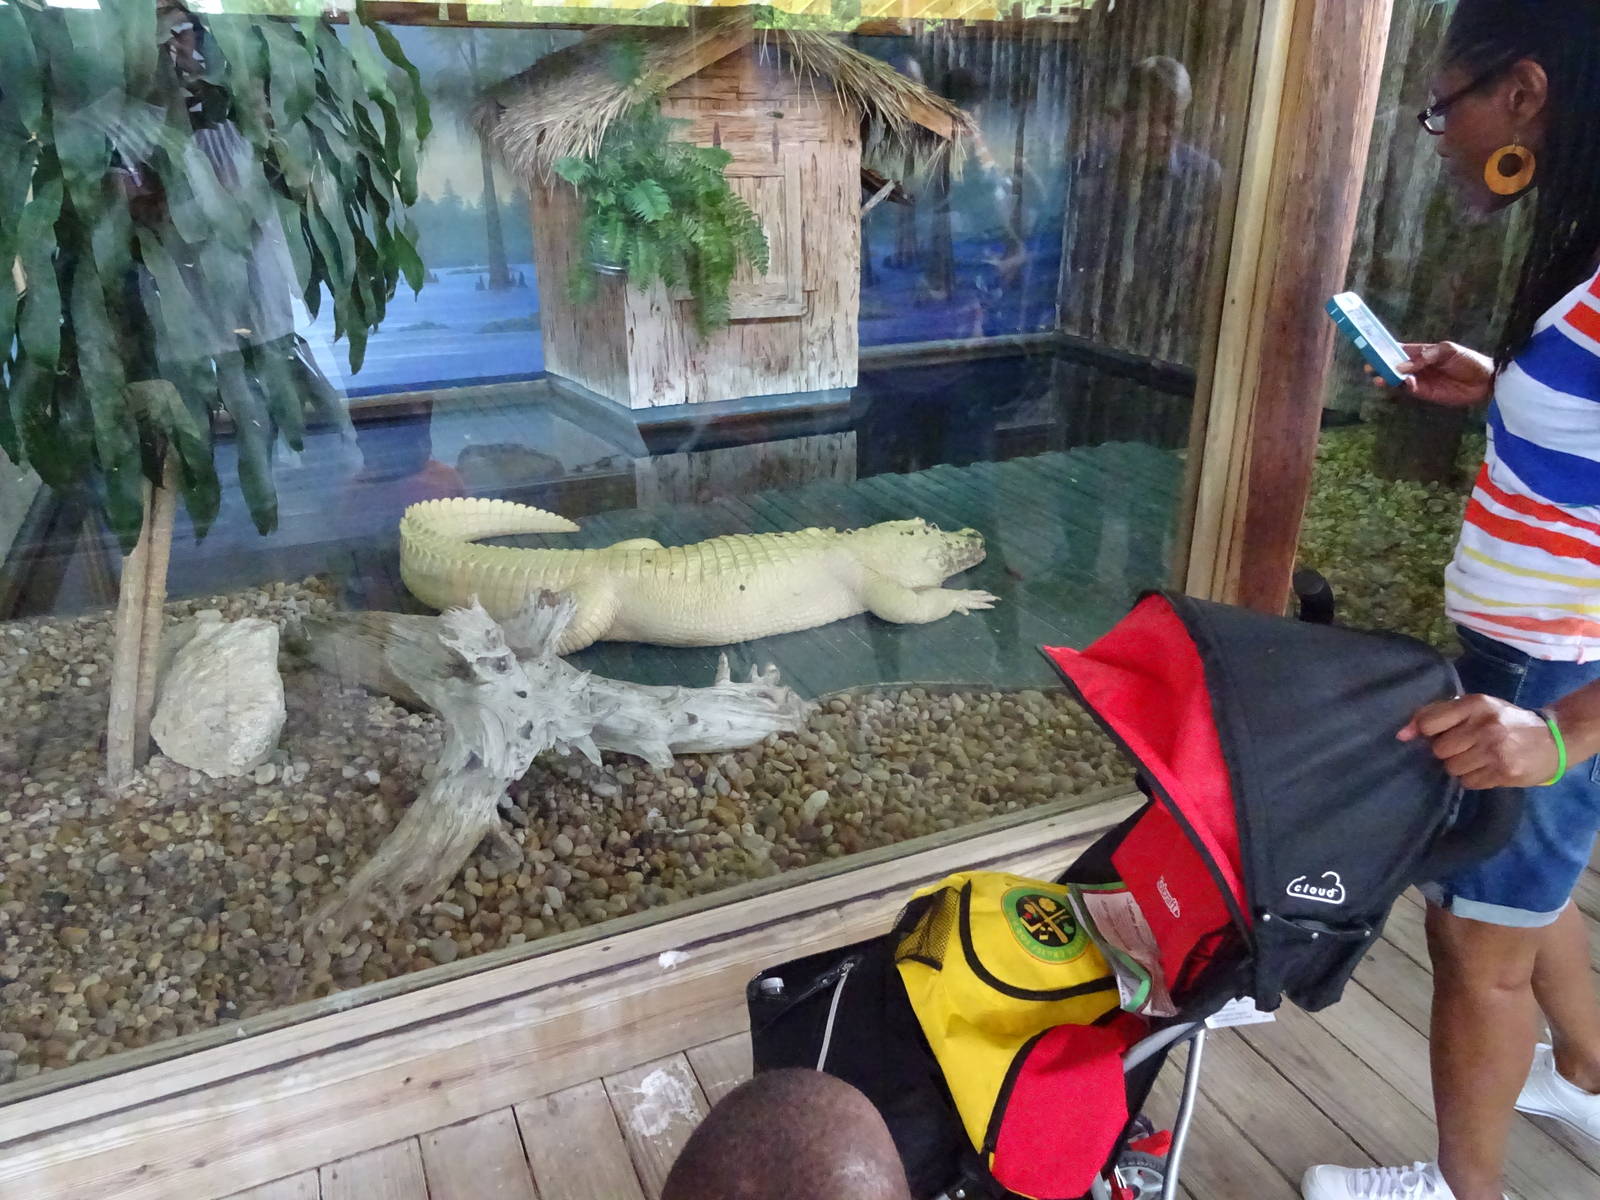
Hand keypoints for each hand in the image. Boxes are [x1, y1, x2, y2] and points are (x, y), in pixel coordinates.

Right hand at [1365, 341, 1494, 406]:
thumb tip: (1402, 366)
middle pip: (1394, 366)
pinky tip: (1404, 383)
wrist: (1486, 381)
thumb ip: (1426, 356)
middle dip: (1381, 366)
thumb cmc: (1469, 360)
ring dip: (1388, 378)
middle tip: (1370, 368)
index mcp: (1422, 352)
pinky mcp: (1425, 393)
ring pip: (1398, 379)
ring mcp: (1420, 380)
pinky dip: (1403, 387)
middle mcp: (1418, 366)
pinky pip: (1409, 390)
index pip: (1399, 350)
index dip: (1385, 349)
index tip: (1371, 349)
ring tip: (1379, 378)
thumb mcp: (1448, 351)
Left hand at [1398, 694, 1558, 788]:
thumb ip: (1437, 715)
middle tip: (1467, 746)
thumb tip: (1401, 734)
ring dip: (1461, 766)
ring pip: (1452, 769)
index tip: (1438, 734)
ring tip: (1479, 757)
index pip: (1429, 723)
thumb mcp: (1476, 708)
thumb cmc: (1506, 721)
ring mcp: (1495, 751)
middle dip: (1448, 751)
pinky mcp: (1504, 773)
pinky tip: (1489, 768)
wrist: (1555, 739)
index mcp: (1475, 704)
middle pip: (1439, 750)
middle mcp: (1484, 726)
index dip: (1429, 733)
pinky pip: (1468, 782)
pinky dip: (1474, 778)